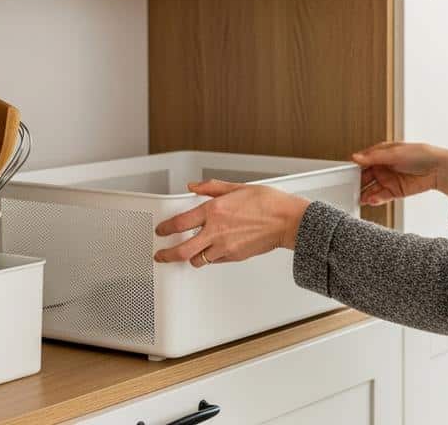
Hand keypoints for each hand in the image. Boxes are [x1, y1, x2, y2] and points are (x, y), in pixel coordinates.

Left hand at [153, 180, 310, 267]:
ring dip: (190, 257)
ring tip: (188, 254)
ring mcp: (224, 246)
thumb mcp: (237, 187)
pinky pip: (215, 261)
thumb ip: (211, 188)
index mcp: (214, 210)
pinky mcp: (234, 256)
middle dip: (166, 254)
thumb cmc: (268, 203)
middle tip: (161, 255)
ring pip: (197, 260)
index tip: (161, 230)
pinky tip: (212, 251)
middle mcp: (216, 230)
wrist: (287, 221)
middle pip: (181, 250)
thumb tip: (194, 186)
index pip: (180, 223)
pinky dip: (210, 258)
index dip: (166, 228)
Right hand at [353, 141, 447, 206]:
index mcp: (381, 154)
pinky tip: (371, 200)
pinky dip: (375, 199)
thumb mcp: (395, 152)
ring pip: (371, 188)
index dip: (354, 167)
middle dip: (357, 183)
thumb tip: (356, 157)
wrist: (439, 169)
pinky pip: (381, 196)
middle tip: (348, 189)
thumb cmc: (421, 154)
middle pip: (364, 177)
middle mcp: (383, 167)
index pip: (362, 161)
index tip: (344, 174)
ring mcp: (388, 180)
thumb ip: (374, 157)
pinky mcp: (395, 192)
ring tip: (359, 198)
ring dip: (364, 193)